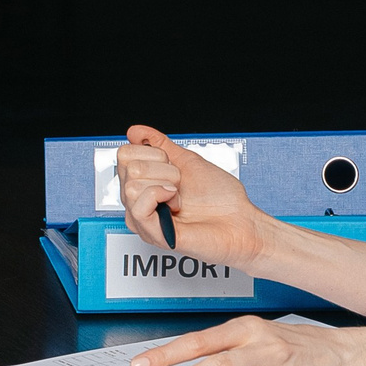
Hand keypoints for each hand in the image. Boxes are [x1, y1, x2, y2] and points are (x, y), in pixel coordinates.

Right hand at [117, 126, 272, 271]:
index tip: (174, 166)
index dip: (153, 152)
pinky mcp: (153, 234)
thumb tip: (136, 132)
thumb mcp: (187, 162)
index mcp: (146, 185)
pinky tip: (175, 203)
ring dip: (165, 184)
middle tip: (180, 184)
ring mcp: (146, 219)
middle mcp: (141, 202)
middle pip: (129, 167)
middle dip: (163, 168)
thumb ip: (160, 145)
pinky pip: (139, 207)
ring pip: (131, 186)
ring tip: (179, 197)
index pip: (124, 155)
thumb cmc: (222, 199)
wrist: (241, 222)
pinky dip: (160, 196)